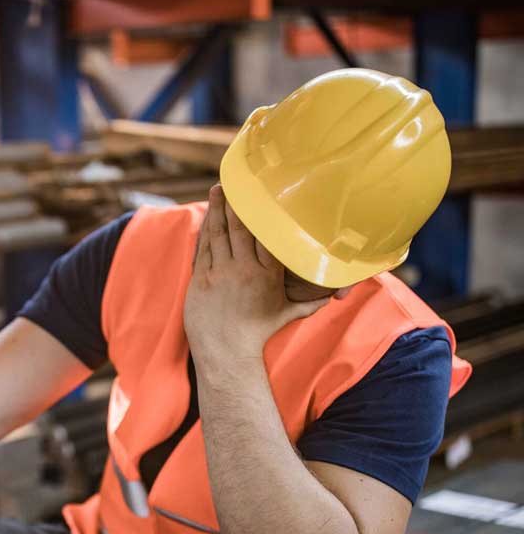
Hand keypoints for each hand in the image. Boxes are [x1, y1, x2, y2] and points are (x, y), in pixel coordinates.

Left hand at [183, 185, 329, 364]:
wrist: (226, 352)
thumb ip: (310, 302)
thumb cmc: (258, 333)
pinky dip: (205, 230)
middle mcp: (243, 270)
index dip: (260, 213)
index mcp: (267, 274)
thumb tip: (333, 297)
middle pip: (240, 228)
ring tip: (218, 189)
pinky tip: (207, 216)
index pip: (264, 236)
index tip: (260, 195)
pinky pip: (203, 247)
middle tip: (232, 181)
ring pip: (218, 233)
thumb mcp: (287, 315)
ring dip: (217, 209)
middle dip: (235, 203)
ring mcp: (219, 273)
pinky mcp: (200, 279)